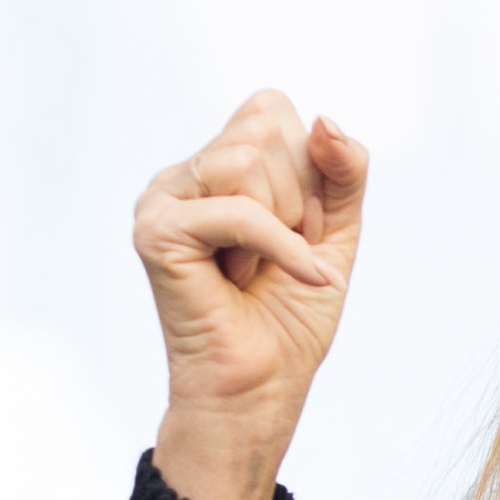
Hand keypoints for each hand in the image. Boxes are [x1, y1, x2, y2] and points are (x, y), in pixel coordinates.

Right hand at [133, 91, 369, 499]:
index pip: (271, 109)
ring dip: (280, 227)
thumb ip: (343, 170)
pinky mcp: (156, 232)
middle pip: (264, 130)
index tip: (295, 229)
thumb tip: (324, 120)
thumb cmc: (288, 319)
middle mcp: (183, 175)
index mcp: (216, 166)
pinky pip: (236, 209)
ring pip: (249, 162)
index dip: (305, 169)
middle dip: (296, 200)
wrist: (261, 390)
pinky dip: (279, 247)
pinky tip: (287, 279)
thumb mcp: (336, 230)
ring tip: (254, 270)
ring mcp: (162, 200)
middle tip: (273, 257)